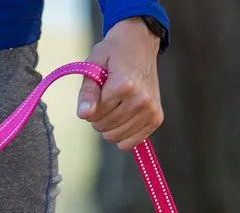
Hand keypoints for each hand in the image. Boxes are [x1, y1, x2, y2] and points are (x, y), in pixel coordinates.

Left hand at [77, 17, 161, 151]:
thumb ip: (87, 91)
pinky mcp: (156, 118)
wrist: (140, 43)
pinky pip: (132, 142)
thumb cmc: (114, 53)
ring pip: (116, 137)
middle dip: (99, 117)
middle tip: (105, 99)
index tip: (97, 92)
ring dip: (110, 126)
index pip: (96, 114)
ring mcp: (150, 110)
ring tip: (115, 106)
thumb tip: (84, 115)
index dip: (90, 106)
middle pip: (106, 128)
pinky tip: (123, 119)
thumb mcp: (94, 64)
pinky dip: (123, 135)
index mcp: (125, 84)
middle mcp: (141, 100)